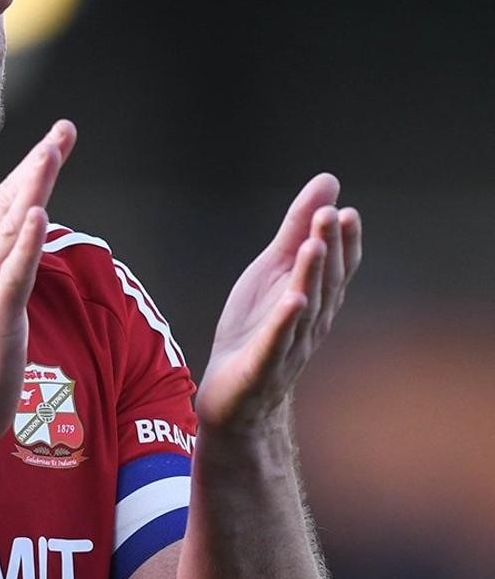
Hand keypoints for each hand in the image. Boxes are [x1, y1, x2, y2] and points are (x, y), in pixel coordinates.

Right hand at [0, 120, 76, 451]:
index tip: (56, 138)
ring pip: (11, 231)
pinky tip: (38, 216)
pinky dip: (25, 244)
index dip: (30, 169)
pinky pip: (13, 276)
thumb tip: (22, 238)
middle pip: (9, 205)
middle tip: (63, 129)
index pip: (5, 204)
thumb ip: (4, 267)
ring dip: (31, 190)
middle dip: (37, 164)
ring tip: (50, 153)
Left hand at [196, 173, 361, 432]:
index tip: (346, 211)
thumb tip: (328, 183)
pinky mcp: (261, 369)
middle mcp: (308, 322)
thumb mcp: (272, 271)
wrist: (232, 395)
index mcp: (313, 298)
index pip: (336, 268)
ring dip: (310, 276)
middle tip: (331, 215)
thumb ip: (296, 229)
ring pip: (303, 309)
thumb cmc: (255, 328)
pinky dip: (284, 323)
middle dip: (328, 248)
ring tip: (313, 244)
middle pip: (322, 283)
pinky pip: (275, 344)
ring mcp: (287, 348)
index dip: (343, 242)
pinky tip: (292, 301)